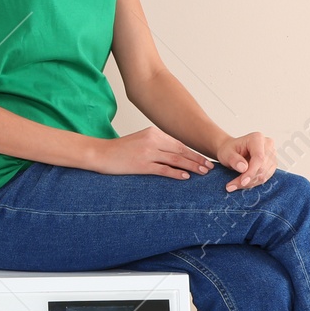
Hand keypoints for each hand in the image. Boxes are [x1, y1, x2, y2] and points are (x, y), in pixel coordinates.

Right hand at [93, 127, 213, 178]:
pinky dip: (176, 173)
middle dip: (197, 160)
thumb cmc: (119, 150)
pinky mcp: (142, 164)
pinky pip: (163, 169)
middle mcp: (152, 140)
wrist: (101, 153)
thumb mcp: (140, 141)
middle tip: (209, 168)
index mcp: (153, 132)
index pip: (178, 143)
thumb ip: (156, 144)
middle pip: (180, 151)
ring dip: (191, 167)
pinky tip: (185, 177)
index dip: (193, 153)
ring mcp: (147, 152)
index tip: (204, 160)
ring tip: (202, 173)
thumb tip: (174, 155)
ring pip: (175, 159)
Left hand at [215, 131, 276, 191]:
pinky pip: (264, 177)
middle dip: (248, 179)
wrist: (232, 151)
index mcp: (257, 138)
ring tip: (234, 185)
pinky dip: (253, 183)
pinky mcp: (272, 165)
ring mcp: (272, 155)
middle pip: (262, 167)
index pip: (259, 157)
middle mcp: (268, 145)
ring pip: (264, 175)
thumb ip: (234, 159)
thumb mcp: (226, 153)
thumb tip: (243, 168)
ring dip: (249, 183)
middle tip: (232, 186)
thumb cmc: (229, 149)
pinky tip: (242, 183)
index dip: (251, 171)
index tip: (242, 182)